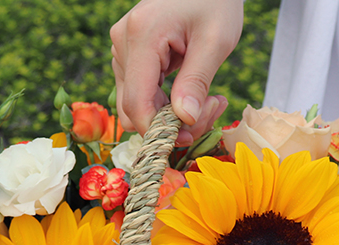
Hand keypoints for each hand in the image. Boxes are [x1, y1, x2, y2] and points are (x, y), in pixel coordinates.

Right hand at [110, 0, 243, 144]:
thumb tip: (184, 120)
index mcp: (142, 36)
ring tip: (208, 100)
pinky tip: (192, 93)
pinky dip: (166, 103)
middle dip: (170, 123)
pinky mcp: (128, 55)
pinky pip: (140, 94)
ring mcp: (121, 50)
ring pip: (136, 106)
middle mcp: (122, 43)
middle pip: (134, 109)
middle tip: (211, 110)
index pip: (137, 104)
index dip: (160, 130)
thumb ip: (197, 81)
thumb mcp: (216, 40)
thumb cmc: (215, 0)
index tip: (190, 137)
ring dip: (170, 114)